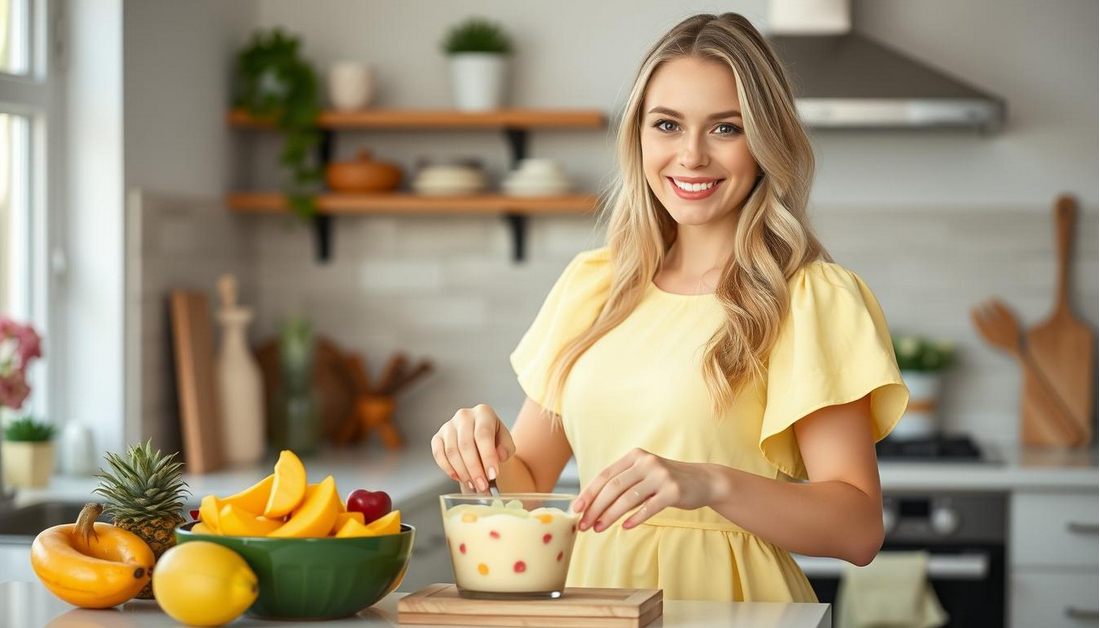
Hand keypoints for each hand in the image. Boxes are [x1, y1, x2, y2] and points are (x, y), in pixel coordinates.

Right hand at [431, 404, 516, 492]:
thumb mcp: (506, 442)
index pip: (483, 435)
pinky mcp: (437, 437)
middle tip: (482, 485)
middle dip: (474, 469)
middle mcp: (464, 416)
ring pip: (452, 452)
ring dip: (463, 472)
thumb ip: (506, 448)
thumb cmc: (495, 440)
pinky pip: (438, 455)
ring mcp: (448, 426)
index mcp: (483, 412)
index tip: (492, 475)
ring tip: (473, 484)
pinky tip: (459, 478)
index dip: (488, 456)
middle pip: (466, 445)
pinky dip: (448, 469)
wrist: (480, 439)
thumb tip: (499, 456)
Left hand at [572, 447, 722, 531]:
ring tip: (598, 529)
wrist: (703, 480)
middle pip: (613, 487)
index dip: (588, 493)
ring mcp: (661, 476)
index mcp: (635, 456)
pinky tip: (625, 528)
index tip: (576, 510)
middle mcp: (646, 463)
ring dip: (610, 516)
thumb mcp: (644, 475)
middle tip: (584, 525)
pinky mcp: (673, 491)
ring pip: (628, 499)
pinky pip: (649, 507)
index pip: (605, 475)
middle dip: (595, 508)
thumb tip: (593, 506)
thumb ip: (623, 484)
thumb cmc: (666, 481)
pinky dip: (635, 519)